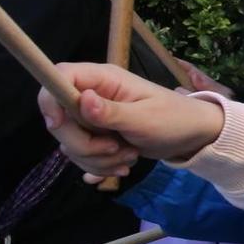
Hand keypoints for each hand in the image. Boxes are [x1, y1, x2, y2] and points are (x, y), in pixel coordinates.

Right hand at [37, 63, 227, 181]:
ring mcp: (93, 118)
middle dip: (83, 144)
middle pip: (59, 120)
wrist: (193, 138)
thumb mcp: (145, 119)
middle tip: (114, 148)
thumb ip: (111, 112)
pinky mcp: (97, 137)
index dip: (50, 100)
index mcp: (103, 80)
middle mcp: (92, 96)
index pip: (58, 77)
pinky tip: (123, 165)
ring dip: (96, 159)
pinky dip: (99, 166)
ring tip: (129, 156)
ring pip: (70, 143)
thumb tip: (82, 99)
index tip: (59, 125)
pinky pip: (82, 155)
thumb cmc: (175, 119)